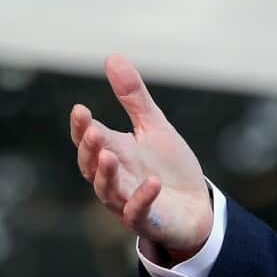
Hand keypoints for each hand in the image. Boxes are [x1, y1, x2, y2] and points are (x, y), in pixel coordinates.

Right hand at [70, 55, 212, 265]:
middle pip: (92, 166)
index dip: (82, 127)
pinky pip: (139, 212)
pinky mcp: (148, 220)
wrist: (196, 205)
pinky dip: (143, 198)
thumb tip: (112, 57)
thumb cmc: (169, 167)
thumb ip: (133, 97)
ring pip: (108, 191)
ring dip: (106, 174)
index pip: (90, 140)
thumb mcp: (154, 127)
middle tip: (93, 130)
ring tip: (110, 154)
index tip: (80, 109)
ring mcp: (129, 201)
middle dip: (90, 149)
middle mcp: (116, 179)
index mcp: (115, 154)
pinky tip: (152, 183)